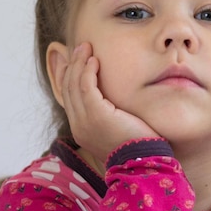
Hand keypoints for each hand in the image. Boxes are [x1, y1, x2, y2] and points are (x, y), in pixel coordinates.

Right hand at [61, 42, 159, 161]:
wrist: (143, 163)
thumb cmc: (138, 147)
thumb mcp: (119, 129)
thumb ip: (112, 114)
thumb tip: (117, 102)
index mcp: (82, 130)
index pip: (69, 98)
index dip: (68, 76)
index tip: (72, 61)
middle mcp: (78, 126)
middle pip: (68, 89)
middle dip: (72, 65)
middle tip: (80, 48)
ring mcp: (84, 122)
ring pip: (74, 85)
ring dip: (79, 63)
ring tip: (86, 47)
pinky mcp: (96, 115)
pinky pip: (85, 87)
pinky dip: (87, 71)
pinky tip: (94, 60)